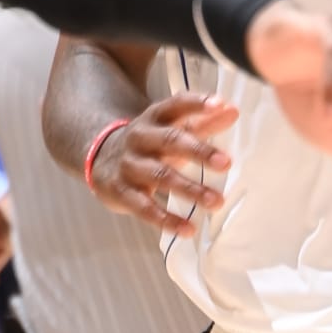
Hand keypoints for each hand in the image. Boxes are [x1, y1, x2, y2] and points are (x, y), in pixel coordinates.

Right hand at [85, 94, 237, 232]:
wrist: (99, 156)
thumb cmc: (150, 143)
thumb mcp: (170, 129)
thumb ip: (202, 123)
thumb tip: (233, 111)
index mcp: (155, 117)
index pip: (176, 105)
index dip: (197, 103)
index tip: (220, 104)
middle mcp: (140, 137)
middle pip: (170, 140)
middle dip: (199, 151)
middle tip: (226, 163)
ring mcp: (129, 165)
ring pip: (159, 175)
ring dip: (189, 189)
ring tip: (216, 202)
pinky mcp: (120, 192)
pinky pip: (144, 208)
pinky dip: (166, 220)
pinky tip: (188, 229)